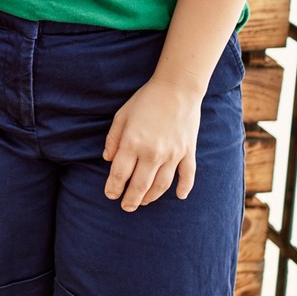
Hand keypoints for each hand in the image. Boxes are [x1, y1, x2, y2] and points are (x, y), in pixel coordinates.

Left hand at [102, 80, 201, 210]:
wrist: (177, 88)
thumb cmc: (145, 100)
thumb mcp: (121, 116)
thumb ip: (113, 139)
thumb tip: (108, 160)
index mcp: (133, 143)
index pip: (119, 174)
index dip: (113, 188)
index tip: (110, 195)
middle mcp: (153, 153)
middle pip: (140, 186)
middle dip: (131, 200)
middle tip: (125, 207)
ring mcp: (173, 154)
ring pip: (161, 185)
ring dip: (151, 197)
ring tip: (144, 202)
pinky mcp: (188, 152)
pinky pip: (187, 175)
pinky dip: (184, 188)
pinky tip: (179, 196)